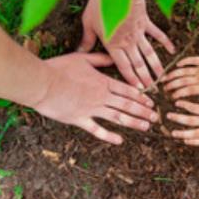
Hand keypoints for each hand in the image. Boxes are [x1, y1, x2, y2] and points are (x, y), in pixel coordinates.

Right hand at [34, 52, 158, 143]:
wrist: (43, 83)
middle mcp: (101, 97)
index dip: (141, 97)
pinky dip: (109, 136)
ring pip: (118, 117)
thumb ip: (100, 59)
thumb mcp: (82, 58)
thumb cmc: (60, 68)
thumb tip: (114, 58)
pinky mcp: (80, 120)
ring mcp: (92, 109)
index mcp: (103, 82)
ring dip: (134, 122)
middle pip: (127, 105)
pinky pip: (97, 130)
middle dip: (143, 111)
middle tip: (155, 117)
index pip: (127, 90)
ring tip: (146, 127)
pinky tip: (120, 140)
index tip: (151, 103)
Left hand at [79, 0, 174, 88]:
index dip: (131, 79)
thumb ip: (87, 39)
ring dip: (155, 66)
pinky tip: (172, 50)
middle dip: (145, 78)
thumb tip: (79, 52)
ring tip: (161, 77)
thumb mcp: (89, 22)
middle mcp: (128, 42)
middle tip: (152, 89)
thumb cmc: (101, 4)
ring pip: (149, 53)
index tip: (138, 90)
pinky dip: (165, 42)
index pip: (123, 67)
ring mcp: (139, 33)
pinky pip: (157, 34)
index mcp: (113, 45)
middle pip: (138, 63)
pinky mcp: (146, 23)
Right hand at [162, 54, 198, 100]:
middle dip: (172, 85)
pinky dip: (184, 62)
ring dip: (173, 75)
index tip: (171, 96)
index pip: (189, 91)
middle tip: (164, 88)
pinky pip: (191, 60)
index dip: (179, 94)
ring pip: (183, 72)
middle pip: (183, 82)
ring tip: (165, 78)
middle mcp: (198, 78)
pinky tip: (177, 64)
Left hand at [166, 100, 198, 145]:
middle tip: (168, 116)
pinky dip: (193, 142)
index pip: (193, 107)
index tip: (176, 103)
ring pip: (192, 132)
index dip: (184, 104)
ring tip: (173, 133)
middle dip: (177, 118)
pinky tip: (186, 141)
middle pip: (189, 119)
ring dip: (181, 133)